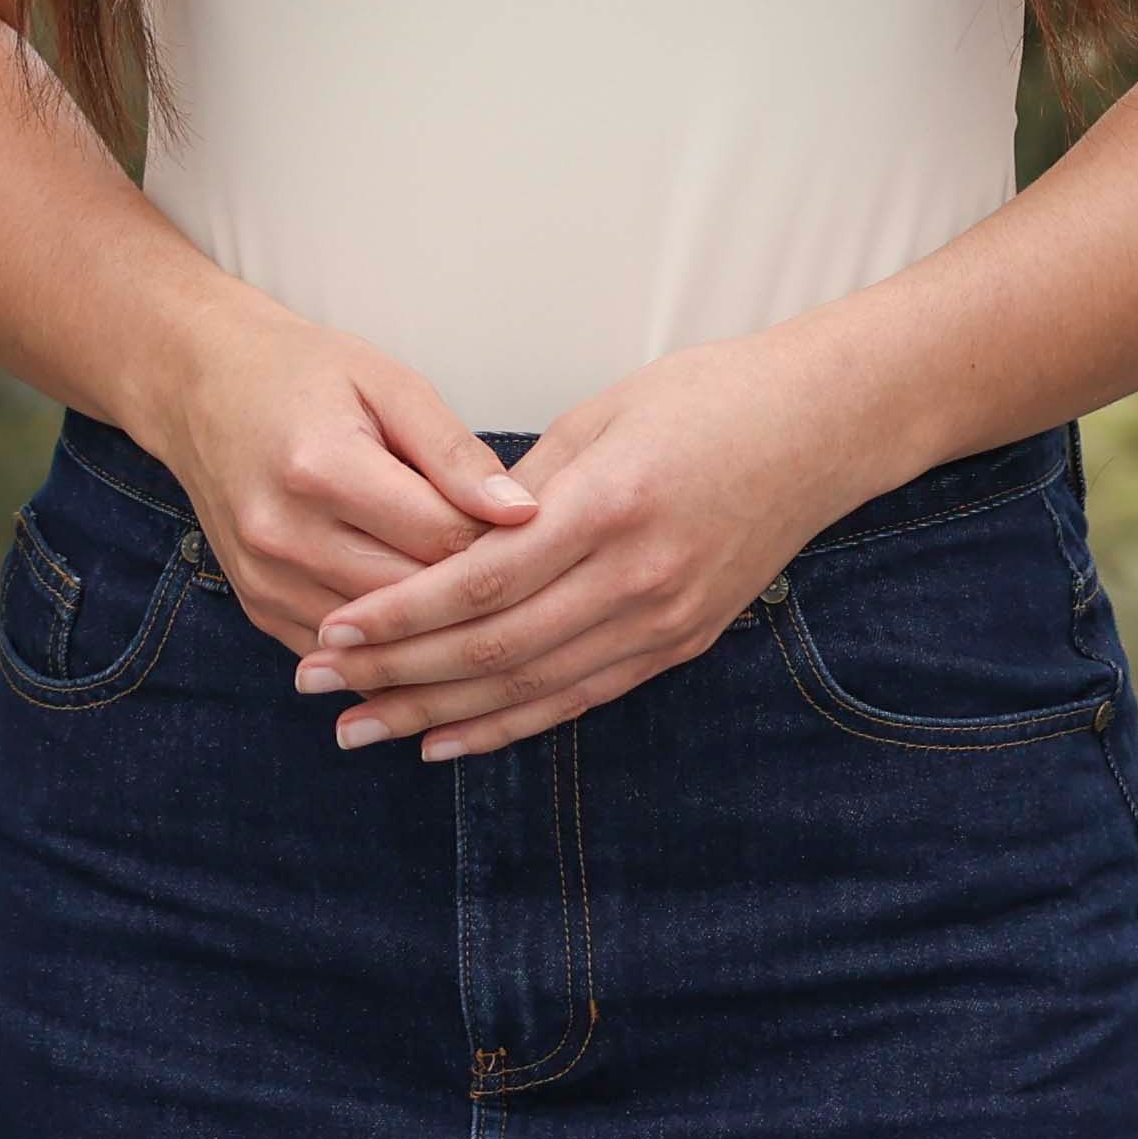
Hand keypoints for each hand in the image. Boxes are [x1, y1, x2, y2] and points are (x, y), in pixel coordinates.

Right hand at [154, 306, 532, 662]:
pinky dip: (390, 650)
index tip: (543, 535)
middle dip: (479, 594)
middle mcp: (284, 532)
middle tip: (533, 581)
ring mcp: (264, 577)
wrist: (200, 386)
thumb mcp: (388, 384)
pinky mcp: (257, 604)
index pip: (440, 537)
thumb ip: (454, 452)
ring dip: (438, 630)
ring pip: (381, 639)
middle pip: (414, 596)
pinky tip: (432, 634)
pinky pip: (342, 654)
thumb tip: (523, 512)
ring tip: (490, 608)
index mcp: (321, 467)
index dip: (503, 542)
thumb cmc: (305, 374)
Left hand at [291, 333, 885, 761]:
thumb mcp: (603, 414)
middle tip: (315, 687)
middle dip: (395, 673)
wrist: (822, 428)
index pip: (483, 581)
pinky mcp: (678, 642)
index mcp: (609, 505)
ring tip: (358, 730)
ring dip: (436, 713)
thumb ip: (524, 486)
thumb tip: (444, 542)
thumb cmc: (707, 398)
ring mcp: (663, 619)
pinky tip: (445, 740)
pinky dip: (507, 724)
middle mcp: (637, 577)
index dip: (401, 613)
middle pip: (496, 647)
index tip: (331, 630)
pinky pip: (578, 697)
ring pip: (530, 686)